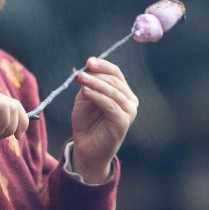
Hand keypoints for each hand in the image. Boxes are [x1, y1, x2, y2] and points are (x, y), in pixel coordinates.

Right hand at [0, 86, 28, 159]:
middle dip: (16, 125)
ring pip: (12, 107)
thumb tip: (28, 117)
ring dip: (6, 128)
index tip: (18, 137)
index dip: (21, 121)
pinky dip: (0, 125)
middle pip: (16, 105)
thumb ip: (6, 120)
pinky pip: (4, 109)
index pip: (14, 104)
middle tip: (1, 139)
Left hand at [71, 58, 137, 182]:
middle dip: (96, 75)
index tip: (88, 62)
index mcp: (122, 92)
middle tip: (79, 74)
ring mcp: (129, 111)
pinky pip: (111, 105)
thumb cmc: (86, 123)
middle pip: (114, 81)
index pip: (116, 73)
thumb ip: (87, 85)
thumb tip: (86, 71)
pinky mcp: (123, 122)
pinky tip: (86, 92)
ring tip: (80, 80)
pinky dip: (97, 96)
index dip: (103, 66)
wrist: (86, 148)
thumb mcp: (84, 99)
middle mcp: (129, 100)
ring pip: (113, 91)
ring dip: (95, 84)